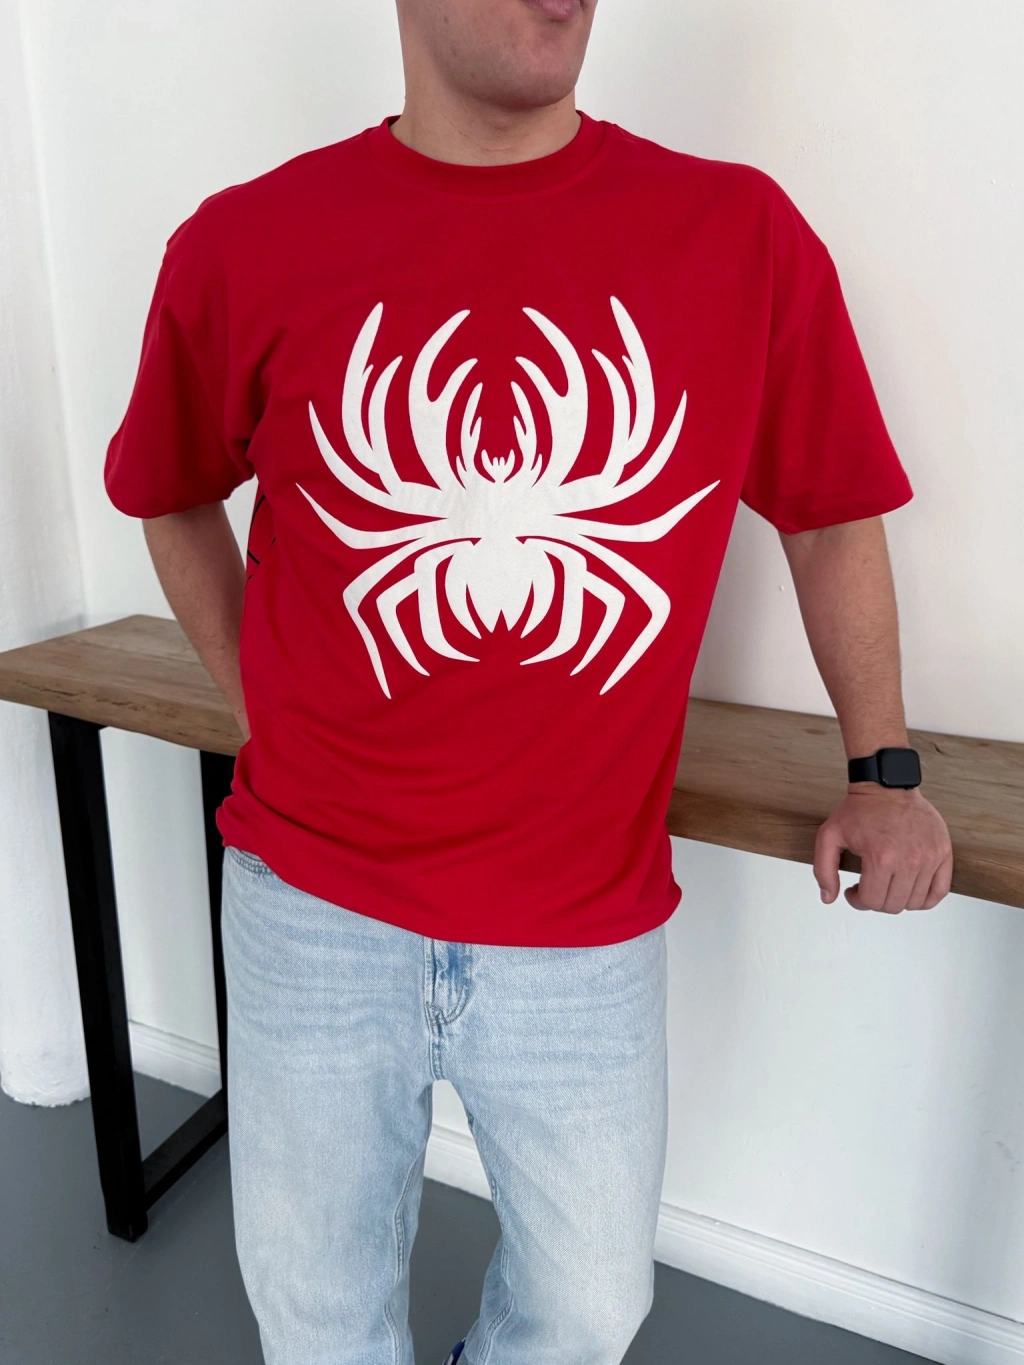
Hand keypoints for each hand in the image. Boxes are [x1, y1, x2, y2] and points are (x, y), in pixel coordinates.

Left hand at [814, 786, 952, 912]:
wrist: (887, 786)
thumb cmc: (860, 809)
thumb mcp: (829, 836)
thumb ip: (824, 870)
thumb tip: (828, 898)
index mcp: (881, 858)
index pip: (872, 901)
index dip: (857, 900)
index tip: (853, 890)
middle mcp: (908, 860)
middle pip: (893, 905)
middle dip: (876, 900)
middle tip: (869, 886)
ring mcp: (929, 857)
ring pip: (914, 902)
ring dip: (897, 899)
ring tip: (887, 884)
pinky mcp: (943, 853)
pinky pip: (939, 892)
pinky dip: (924, 899)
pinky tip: (909, 889)